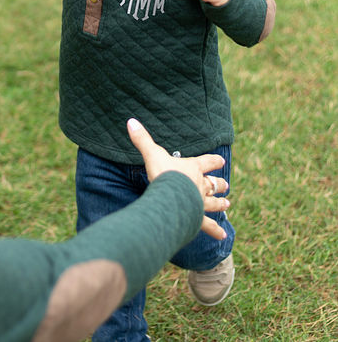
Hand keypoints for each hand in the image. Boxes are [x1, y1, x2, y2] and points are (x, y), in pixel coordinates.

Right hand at [127, 118, 229, 239]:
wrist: (170, 197)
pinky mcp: (196, 218)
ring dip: (220, 204)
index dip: (213, 161)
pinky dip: (215, 230)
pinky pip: (207, 225)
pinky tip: (222, 236)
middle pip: (213, 183)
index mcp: (192, 168)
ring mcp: (199, 202)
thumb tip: (131, 121)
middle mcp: (199, 185)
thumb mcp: (152, 154)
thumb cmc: (163, 174)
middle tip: (226, 185)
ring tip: (227, 204)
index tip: (220, 160)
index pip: (207, 162)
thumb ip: (142, 139)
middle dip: (219, 184)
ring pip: (214, 203)